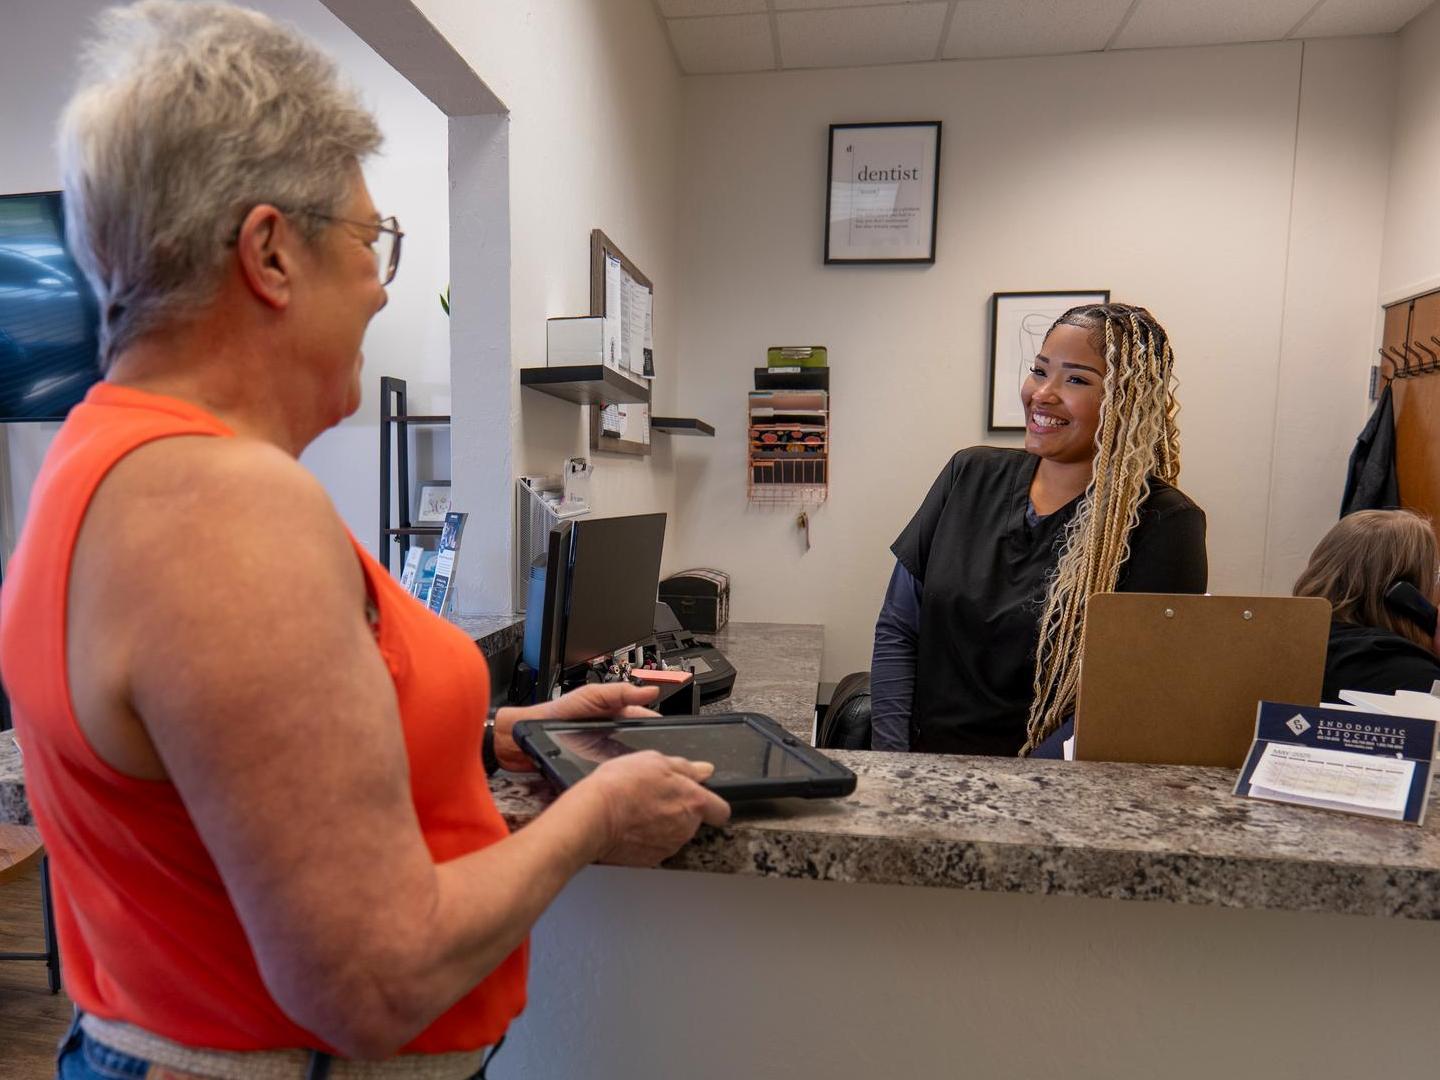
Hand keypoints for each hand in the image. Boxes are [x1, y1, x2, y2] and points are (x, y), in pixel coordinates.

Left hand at [491, 682, 660, 772]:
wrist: (528, 735)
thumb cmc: (555, 713)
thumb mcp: (590, 696)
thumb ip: (620, 692)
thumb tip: (650, 690)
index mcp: (615, 713)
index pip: (645, 718)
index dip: (658, 724)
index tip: (672, 732)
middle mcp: (612, 733)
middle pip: (640, 741)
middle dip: (650, 748)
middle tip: (661, 755)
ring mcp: (603, 753)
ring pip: (628, 759)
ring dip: (635, 764)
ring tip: (646, 769)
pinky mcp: (593, 769)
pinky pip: (613, 774)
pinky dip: (620, 776)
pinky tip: (625, 780)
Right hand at [578, 750, 730, 865]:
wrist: (593, 816)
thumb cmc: (621, 787)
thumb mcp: (655, 761)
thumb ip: (686, 767)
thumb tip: (705, 770)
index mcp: (693, 802)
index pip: (721, 811)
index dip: (712, 804)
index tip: (701, 799)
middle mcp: (686, 828)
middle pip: (693, 821)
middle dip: (679, 810)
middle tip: (654, 796)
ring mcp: (668, 846)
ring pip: (673, 834)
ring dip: (661, 824)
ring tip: (637, 809)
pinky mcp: (649, 860)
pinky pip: (654, 846)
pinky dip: (645, 838)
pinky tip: (629, 825)